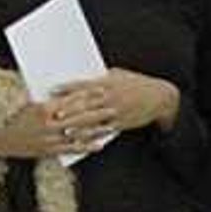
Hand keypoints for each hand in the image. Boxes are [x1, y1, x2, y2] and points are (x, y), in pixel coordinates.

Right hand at [0, 98, 113, 162]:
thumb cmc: (4, 116)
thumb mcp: (21, 102)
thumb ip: (42, 98)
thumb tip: (59, 91)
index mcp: (41, 109)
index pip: (71, 100)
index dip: (88, 95)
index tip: (101, 90)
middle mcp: (47, 124)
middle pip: (79, 117)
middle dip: (98, 112)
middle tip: (114, 106)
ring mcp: (48, 139)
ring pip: (78, 133)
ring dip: (97, 130)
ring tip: (112, 125)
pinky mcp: (46, 151)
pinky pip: (71, 149)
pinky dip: (86, 147)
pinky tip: (98, 145)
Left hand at [51, 72, 180, 134]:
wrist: (160, 97)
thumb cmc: (137, 83)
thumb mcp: (119, 75)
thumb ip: (101, 77)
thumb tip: (83, 77)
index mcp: (107, 82)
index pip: (83, 84)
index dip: (67, 87)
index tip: (53, 89)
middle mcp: (110, 97)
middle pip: (84, 102)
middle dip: (67, 107)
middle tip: (51, 112)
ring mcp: (115, 111)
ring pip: (91, 117)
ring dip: (74, 122)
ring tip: (60, 125)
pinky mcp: (120, 123)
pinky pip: (102, 130)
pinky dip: (88, 134)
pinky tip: (77, 137)